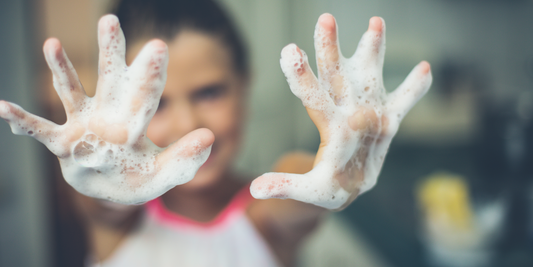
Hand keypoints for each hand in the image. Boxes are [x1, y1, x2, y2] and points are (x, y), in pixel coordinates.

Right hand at [0, 15, 213, 203]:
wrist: (114, 191)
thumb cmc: (140, 178)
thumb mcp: (166, 173)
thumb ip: (186, 157)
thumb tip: (210, 135)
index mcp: (136, 121)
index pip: (146, 94)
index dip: (151, 72)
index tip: (158, 46)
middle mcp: (109, 115)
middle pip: (110, 79)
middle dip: (110, 52)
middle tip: (110, 21)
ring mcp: (84, 126)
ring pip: (72, 92)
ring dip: (62, 70)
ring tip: (52, 43)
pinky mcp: (64, 143)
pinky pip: (41, 131)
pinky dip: (24, 121)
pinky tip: (4, 108)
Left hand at [251, 14, 431, 209]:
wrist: (346, 188)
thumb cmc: (324, 188)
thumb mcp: (306, 190)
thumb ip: (285, 185)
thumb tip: (255, 189)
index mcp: (328, 125)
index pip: (312, 97)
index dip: (302, 76)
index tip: (288, 51)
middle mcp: (346, 111)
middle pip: (335, 76)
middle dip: (330, 49)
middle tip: (325, 19)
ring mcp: (369, 112)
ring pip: (369, 76)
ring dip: (373, 51)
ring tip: (376, 21)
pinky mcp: (389, 122)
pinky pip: (404, 102)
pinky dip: (414, 89)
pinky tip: (425, 68)